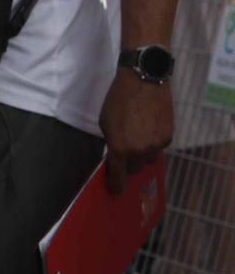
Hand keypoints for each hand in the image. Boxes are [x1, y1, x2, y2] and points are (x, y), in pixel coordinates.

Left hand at [99, 69, 172, 192]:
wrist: (144, 82)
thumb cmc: (118, 100)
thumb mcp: (105, 123)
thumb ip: (112, 142)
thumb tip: (115, 156)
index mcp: (121, 148)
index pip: (119, 176)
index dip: (116, 185)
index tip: (115, 190)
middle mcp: (140, 151)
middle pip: (134, 170)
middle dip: (128, 166)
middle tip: (123, 157)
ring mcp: (156, 145)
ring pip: (148, 160)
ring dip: (141, 156)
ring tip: (135, 140)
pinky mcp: (168, 138)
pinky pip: (158, 149)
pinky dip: (152, 144)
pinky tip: (147, 131)